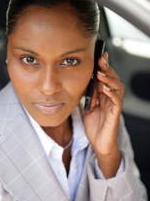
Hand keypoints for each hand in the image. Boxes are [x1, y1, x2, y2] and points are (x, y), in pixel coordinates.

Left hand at [83, 51, 124, 176]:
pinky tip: (105, 89)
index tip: (99, 56)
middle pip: (113, 79)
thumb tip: (83, 83)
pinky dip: (112, 94)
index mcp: (104, 96)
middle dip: (107, 69)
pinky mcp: (115, 114)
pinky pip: (117, 102)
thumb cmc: (94, 127)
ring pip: (118, 88)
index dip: (103, 67)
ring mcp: (114, 106)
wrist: (99, 144)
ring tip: (101, 74)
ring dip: (110, 79)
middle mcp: (110, 99)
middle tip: (100, 60)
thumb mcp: (87, 108)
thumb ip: (88, 96)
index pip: (105, 78)